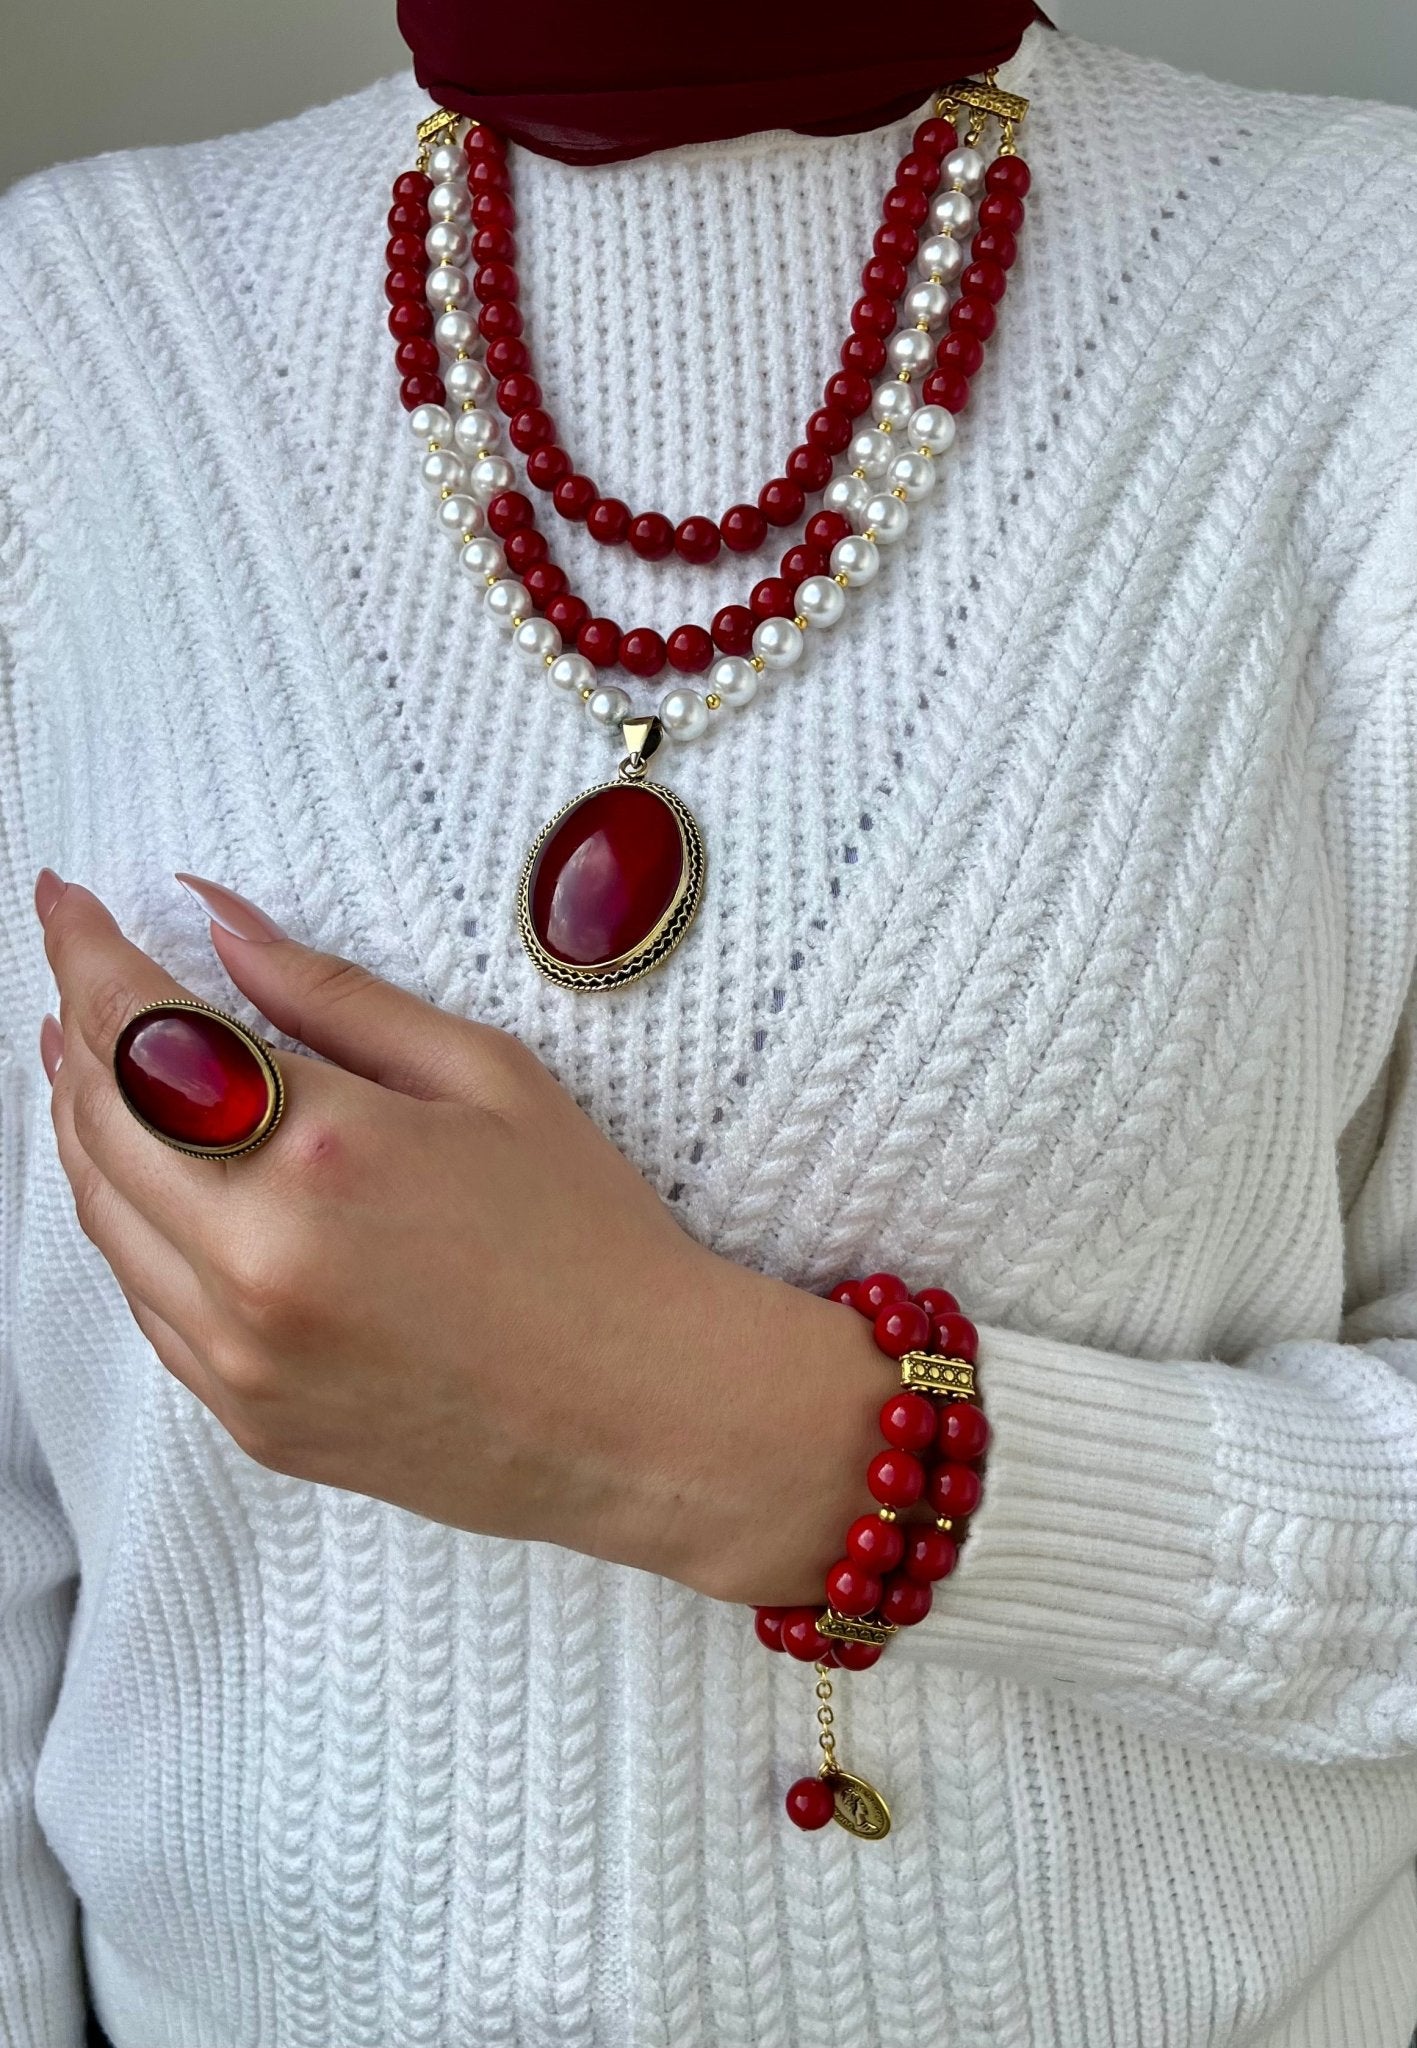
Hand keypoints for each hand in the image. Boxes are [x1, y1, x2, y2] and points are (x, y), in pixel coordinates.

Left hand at [34, 870, 881, 1604]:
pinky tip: (152, 1179)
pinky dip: (129, 1224)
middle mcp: (256, 1260)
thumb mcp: (486, 1077)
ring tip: (90, 1060)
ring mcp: (241, 1355)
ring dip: (82, 1126)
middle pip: (97, 1119)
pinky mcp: (248, 1418)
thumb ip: (334, 995)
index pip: (144, 1029)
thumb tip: (218, 924)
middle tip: (81, 971)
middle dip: (76, 1029)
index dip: (90, 953)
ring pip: (102, 1218)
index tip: (66, 904)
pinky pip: (146, 1305)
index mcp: (325, 1151)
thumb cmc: (592, 1239)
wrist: (650, 1417)